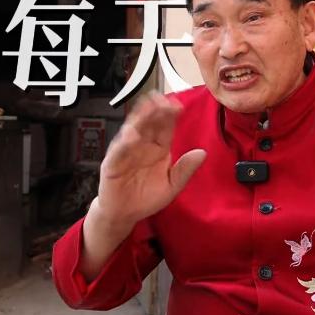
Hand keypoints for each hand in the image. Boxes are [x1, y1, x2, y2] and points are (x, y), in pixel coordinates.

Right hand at [80, 93, 205, 279]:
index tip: (178, 105)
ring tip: (147, 108)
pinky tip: (132, 135)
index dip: (170, 116)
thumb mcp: (172, 186)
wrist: (124, 215)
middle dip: (155, 110)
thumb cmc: (146, 198)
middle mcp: (142, 146)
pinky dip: (124, 143)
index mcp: (158, 149)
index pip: (165, 128)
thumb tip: (202, 153)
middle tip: (162, 99)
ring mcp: (126, 152)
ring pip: (132, 131)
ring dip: (139, 119)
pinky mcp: (112, 163)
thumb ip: (185, 170)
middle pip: (149, 124)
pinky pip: (118, 151)